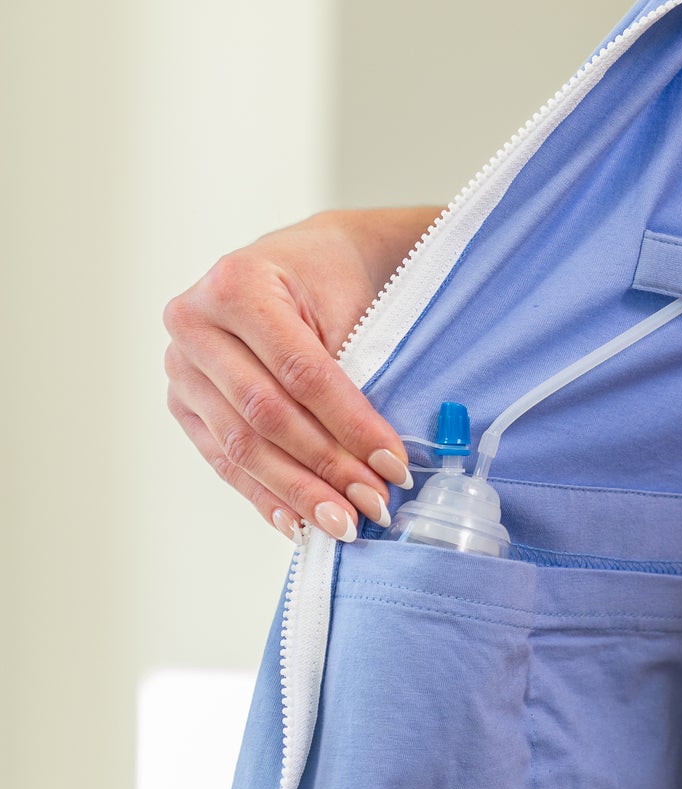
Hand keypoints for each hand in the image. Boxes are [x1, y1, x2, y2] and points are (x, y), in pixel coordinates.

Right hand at [163, 207, 437, 541]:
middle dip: (326, 468)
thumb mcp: (350, 307)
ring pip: (241, 446)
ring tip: (343, 523)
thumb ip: (352, 375)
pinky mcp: (184, 404)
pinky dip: (266, 496)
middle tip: (372, 504)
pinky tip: (299, 524)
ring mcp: (181, 367)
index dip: (350, 426)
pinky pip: (224, 460)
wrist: (301, 264)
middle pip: (265, 415)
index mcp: (236, 285)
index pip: (300, 374)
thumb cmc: (332, 281)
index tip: (393, 465)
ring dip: (298, 493)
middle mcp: (194, 323)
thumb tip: (376, 464)